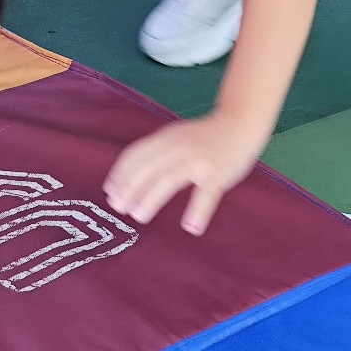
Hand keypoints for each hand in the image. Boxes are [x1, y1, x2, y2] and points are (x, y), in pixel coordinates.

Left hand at [103, 114, 269, 234]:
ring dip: (151, 198)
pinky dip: (198, 211)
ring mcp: (199, 159)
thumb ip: (154, 156)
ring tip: (139, 216)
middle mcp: (179, 147)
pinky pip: (206, 193)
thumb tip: (123, 182)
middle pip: (148, 168)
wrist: (239, 123)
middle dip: (130, 188)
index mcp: (166, 138)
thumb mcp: (175, 138)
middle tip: (121, 209)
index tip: (111, 194)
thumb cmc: (203, 137)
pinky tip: (191, 226)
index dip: (121, 175)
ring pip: (169, 179)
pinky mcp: (217, 172)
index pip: (136, 155)